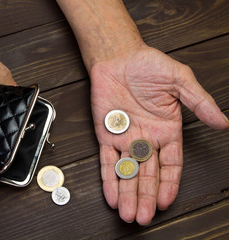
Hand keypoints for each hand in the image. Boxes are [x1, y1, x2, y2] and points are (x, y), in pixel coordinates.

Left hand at [90, 44, 228, 224]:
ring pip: (127, 171)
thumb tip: (222, 123)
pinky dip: (108, 177)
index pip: (170, 164)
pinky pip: (107, 159)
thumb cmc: (148, 65)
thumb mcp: (180, 81)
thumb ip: (199, 103)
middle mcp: (146, 138)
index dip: (168, 183)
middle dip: (145, 196)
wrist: (118, 57)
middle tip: (143, 217)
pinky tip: (111, 194)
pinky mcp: (105, 134)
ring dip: (127, 193)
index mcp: (167, 130)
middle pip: (148, 174)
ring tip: (128, 214)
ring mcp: (125, 138)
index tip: (165, 201)